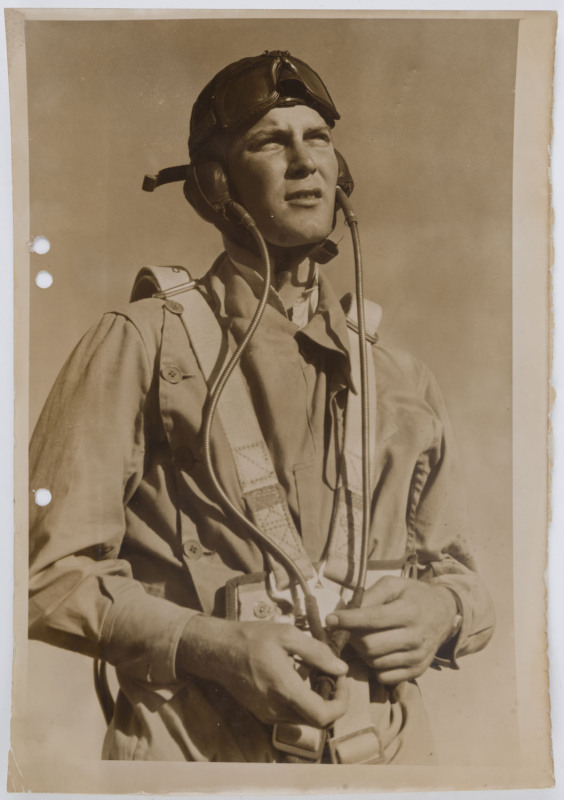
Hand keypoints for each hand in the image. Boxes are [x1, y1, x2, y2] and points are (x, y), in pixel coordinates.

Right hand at [177, 616, 348, 726]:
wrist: (218, 651)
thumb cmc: (251, 639)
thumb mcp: (287, 635)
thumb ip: (317, 652)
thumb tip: (341, 668)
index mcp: (285, 690)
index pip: (323, 716)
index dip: (341, 702)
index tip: (342, 680)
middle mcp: (277, 709)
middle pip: (317, 720)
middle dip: (331, 699)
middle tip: (332, 674)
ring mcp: (268, 714)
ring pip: (305, 717)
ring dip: (316, 699)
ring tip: (313, 671)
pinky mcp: (262, 713)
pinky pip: (290, 714)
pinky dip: (301, 700)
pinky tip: (296, 676)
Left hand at [326, 577, 457, 684]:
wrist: (444, 613)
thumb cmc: (413, 595)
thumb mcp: (393, 585)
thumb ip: (370, 595)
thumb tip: (345, 610)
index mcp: (408, 611)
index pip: (371, 619)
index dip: (347, 620)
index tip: (330, 620)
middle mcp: (415, 637)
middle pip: (370, 645)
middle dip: (353, 638)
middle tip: (348, 630)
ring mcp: (417, 657)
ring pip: (375, 662)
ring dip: (362, 652)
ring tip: (364, 639)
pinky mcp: (417, 671)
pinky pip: (384, 676)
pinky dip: (374, 666)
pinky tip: (377, 651)